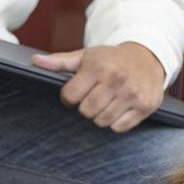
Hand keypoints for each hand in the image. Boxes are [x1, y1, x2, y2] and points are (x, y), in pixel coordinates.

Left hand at [34, 42, 166, 132]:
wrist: (148, 57)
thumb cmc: (112, 59)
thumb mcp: (87, 56)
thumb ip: (60, 62)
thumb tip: (35, 61)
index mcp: (99, 67)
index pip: (70, 96)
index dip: (70, 96)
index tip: (77, 91)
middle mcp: (117, 80)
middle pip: (86, 111)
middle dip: (86, 106)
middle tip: (94, 96)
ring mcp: (132, 94)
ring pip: (102, 121)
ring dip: (101, 115)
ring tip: (107, 101)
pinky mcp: (145, 106)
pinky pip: (120, 127)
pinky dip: (117, 122)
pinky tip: (120, 107)